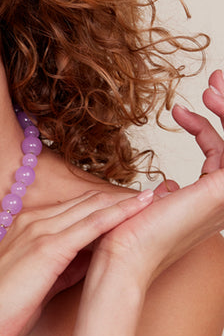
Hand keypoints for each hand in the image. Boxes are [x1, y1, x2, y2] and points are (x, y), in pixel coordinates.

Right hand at [0, 188, 153, 335]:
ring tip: (157, 195)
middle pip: (86, 202)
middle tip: (155, 195)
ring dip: (126, 200)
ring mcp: (39, 231)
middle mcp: (32, 221)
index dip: (106, 205)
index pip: (75, 209)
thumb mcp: (37, 282)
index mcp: (27, 227)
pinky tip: (141, 207)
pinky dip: (118, 213)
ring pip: (92, 207)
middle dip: (122, 198)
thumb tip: (92, 259)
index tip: (135, 205)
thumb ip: (62, 265)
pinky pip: (91, 224)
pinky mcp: (47, 248)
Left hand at [93, 71, 223, 284]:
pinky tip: (211, 103)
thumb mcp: (154, 204)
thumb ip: (168, 194)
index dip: (206, 128)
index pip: (219, 156)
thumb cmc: (127, 235)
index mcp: (210, 203)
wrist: (122, 255)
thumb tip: (168, 186)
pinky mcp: (223, 191)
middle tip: (215, 80)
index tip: (179, 111)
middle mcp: (223, 201)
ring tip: (212, 87)